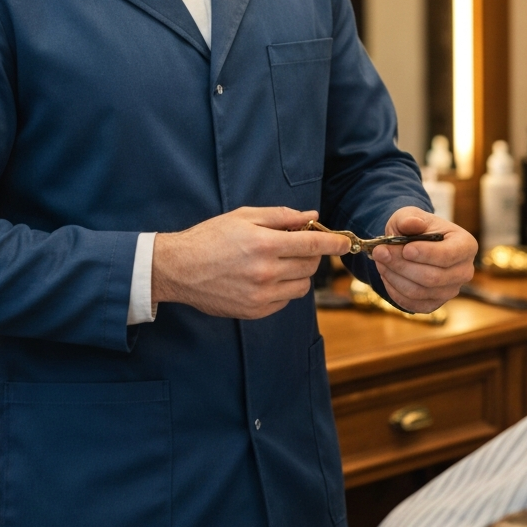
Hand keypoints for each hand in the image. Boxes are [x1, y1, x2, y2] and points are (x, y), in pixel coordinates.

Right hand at [151, 207, 350, 319]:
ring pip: (302, 286)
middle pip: (311, 265)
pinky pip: (285, 300)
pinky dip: (284, 288)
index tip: (346, 242)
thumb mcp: (243, 216)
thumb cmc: (210, 238)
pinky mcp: (255, 310)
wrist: (179, 269)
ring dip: (299, 273)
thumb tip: (311, 215)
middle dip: (312, 254)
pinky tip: (267, 278)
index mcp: (264, 244)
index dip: (335, 242)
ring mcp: (261, 294)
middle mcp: (266, 271)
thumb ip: (280, 216)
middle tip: (299, 245)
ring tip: (280, 262)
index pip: (314, 243)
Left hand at [370, 206, 476, 312]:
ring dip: (394, 277)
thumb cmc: (414, 227)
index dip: (426, 254)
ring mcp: (451, 290)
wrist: (412, 243)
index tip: (405, 249)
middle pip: (432, 277)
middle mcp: (463, 271)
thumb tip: (413, 223)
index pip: (448, 255)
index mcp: (465, 245)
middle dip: (401, 265)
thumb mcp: (409, 215)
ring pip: (419, 292)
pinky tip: (386, 274)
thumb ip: (409, 218)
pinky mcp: (435, 303)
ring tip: (380, 261)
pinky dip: (394, 290)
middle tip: (380, 253)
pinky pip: (412, 304)